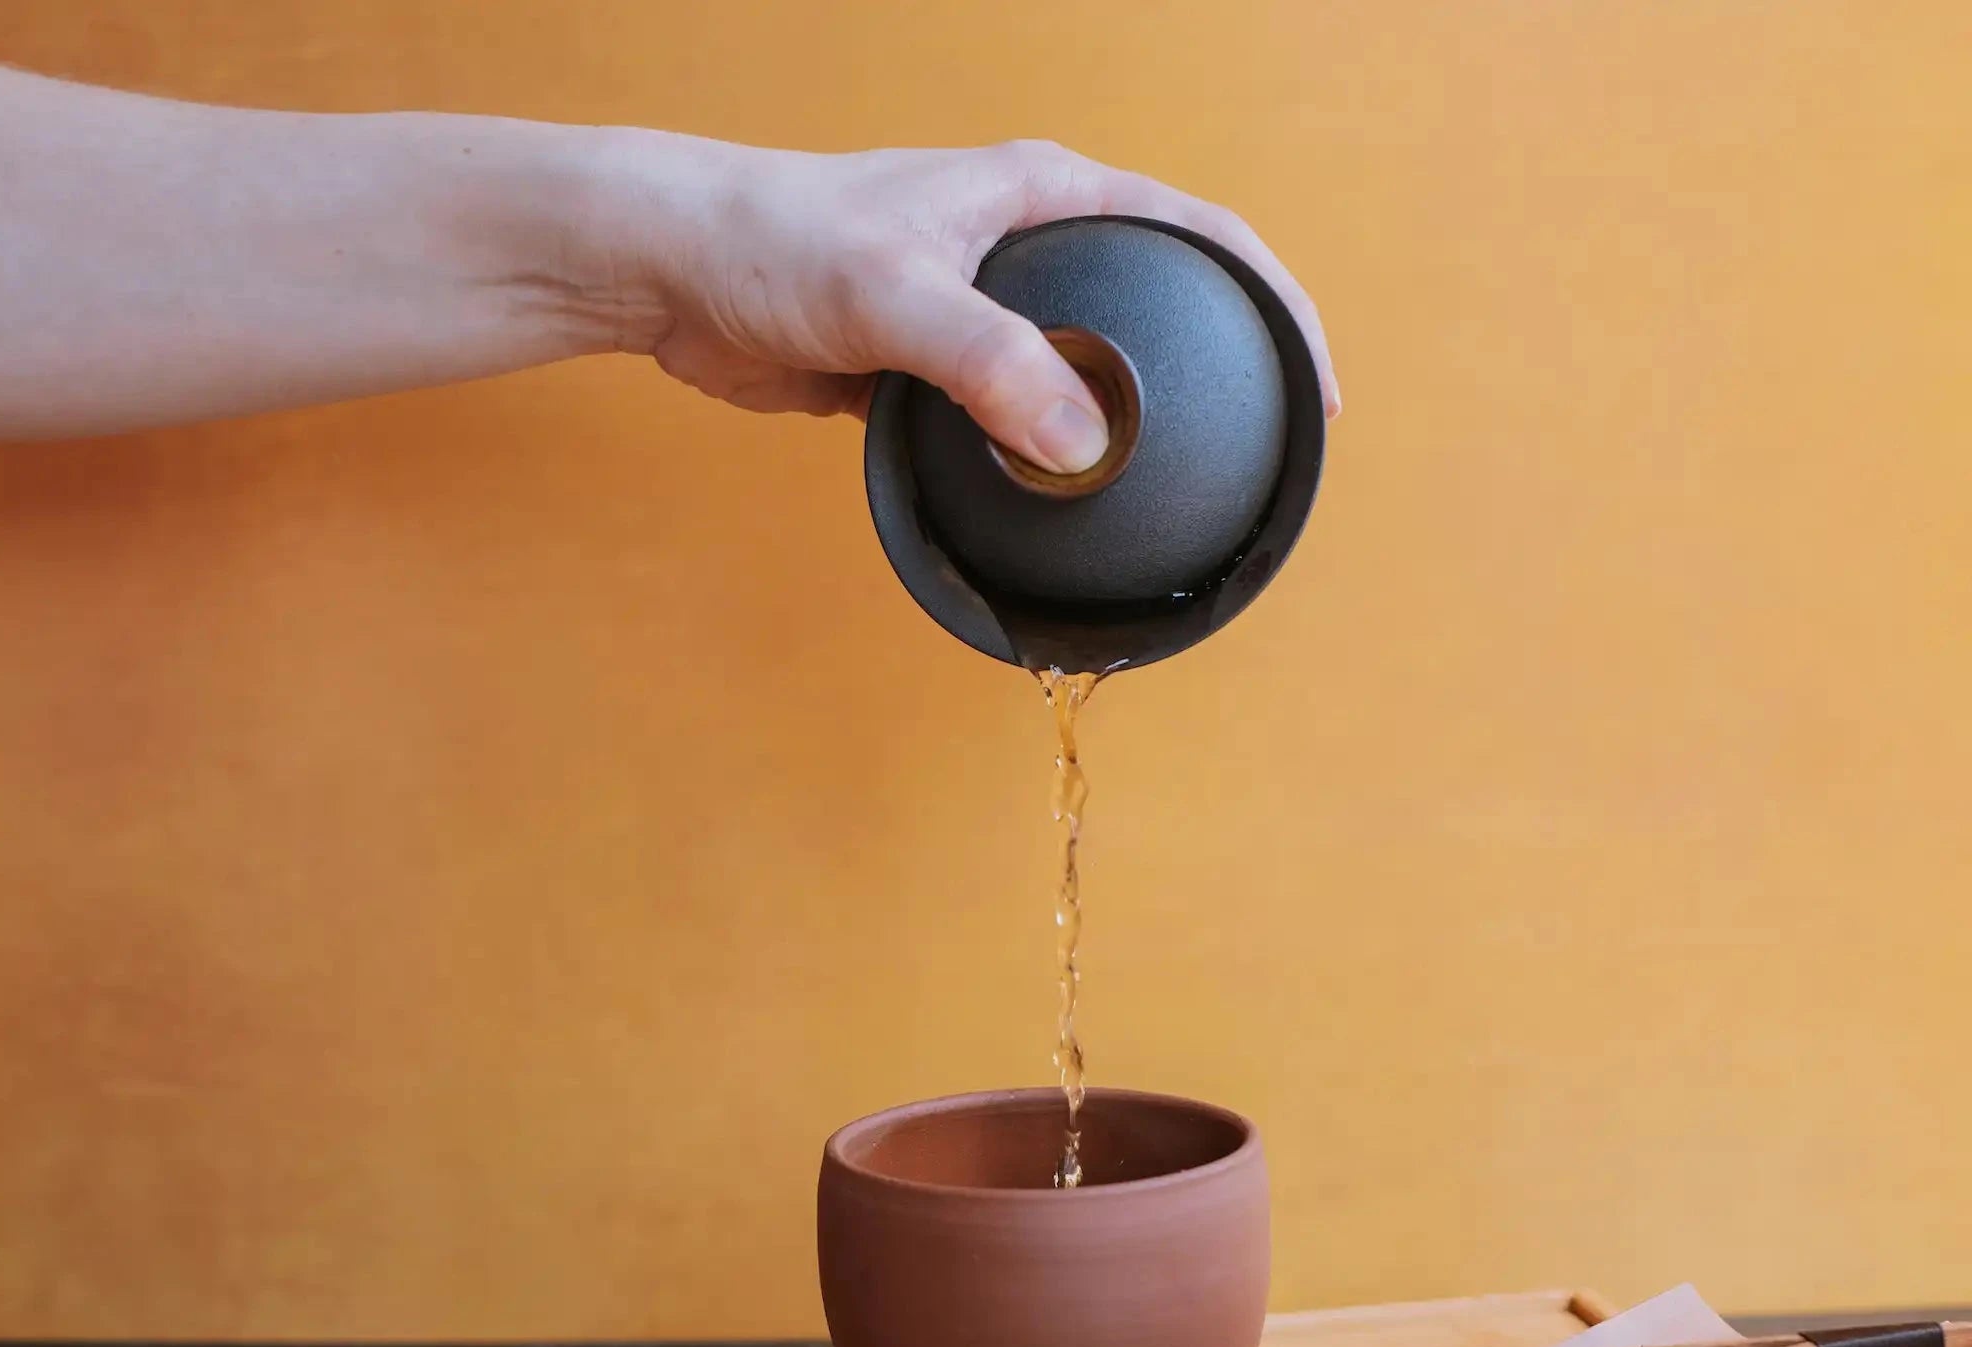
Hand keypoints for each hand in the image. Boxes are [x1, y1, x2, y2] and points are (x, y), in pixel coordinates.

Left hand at [585, 135, 1337, 475]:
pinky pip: (1017, 421)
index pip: (1199, 232)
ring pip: (1085, 376)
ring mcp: (984, 311)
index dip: (1273, 301)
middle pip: (1154, 309)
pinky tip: (1062, 508)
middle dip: (1214, 371)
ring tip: (1170, 494)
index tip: (1315, 384)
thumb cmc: (776, 243)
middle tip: (1259, 450)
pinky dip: (1047, 462)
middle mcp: (1026, 245)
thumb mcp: (897, 296)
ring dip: (1125, 430)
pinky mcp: (937, 371)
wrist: (674, 269)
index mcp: (1045, 194)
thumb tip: (1083, 450)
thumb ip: (992, 365)